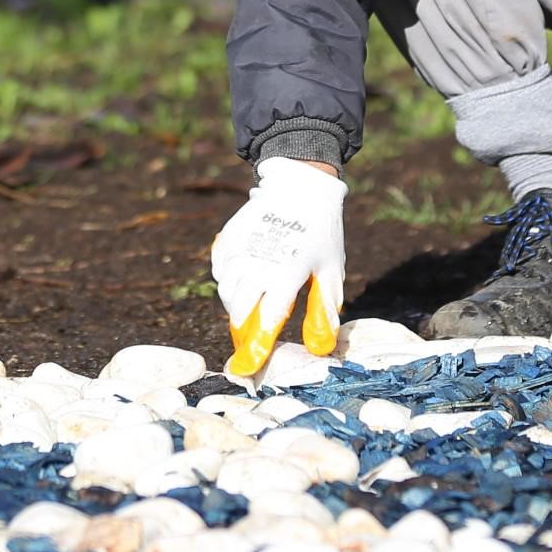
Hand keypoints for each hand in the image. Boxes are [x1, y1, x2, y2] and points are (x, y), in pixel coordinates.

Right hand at [211, 158, 346, 377]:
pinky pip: (220, 271)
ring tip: (251, 306)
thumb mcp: (331, 271)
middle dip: (243, 329)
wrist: (301, 185)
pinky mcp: (228, 239)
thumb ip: (324, 311)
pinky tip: (243, 280)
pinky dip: (228, 281)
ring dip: (236, 305)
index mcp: (287, 273)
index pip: (267, 319)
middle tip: (250, 338)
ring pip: (227, 291)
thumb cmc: (322, 233)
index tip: (247, 366)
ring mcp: (240, 249)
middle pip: (239, 309)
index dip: (256, 346)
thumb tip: (321, 349)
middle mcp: (258, 262)